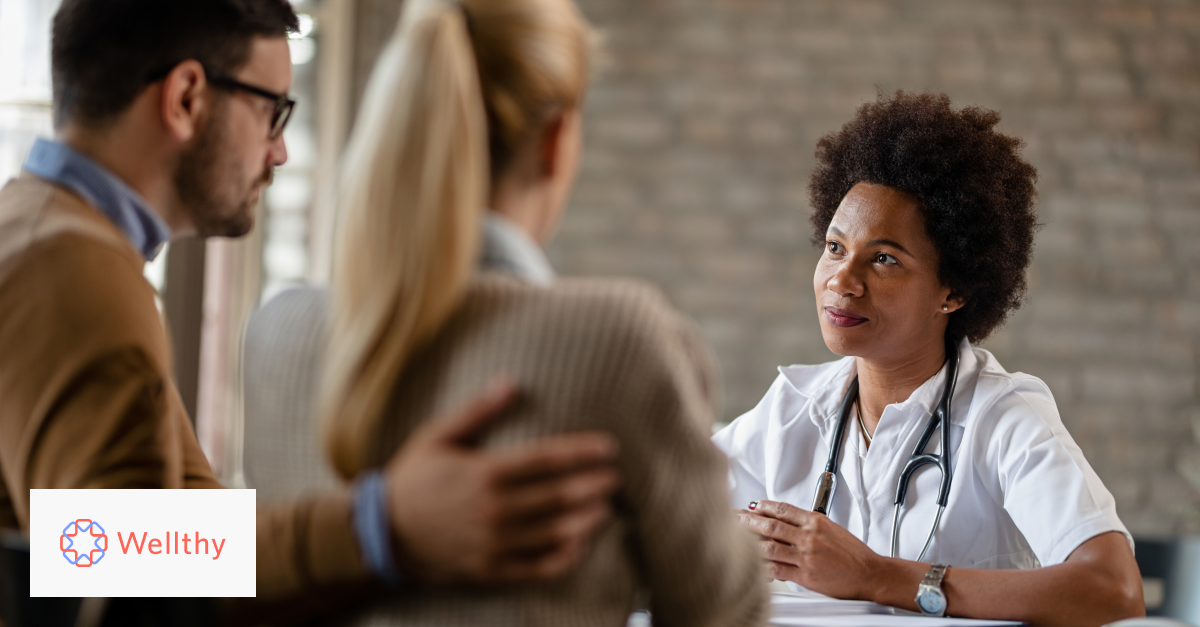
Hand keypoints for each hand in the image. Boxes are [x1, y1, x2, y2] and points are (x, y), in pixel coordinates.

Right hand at [383, 377, 619, 584]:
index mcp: (484, 473)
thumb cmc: (412, 479)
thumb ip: (476, 412)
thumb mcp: (436, 436)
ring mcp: (493, 542)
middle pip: (557, 496)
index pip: (546, 460)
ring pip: (553, 532)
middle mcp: (493, 509)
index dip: (581, 452)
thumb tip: (509, 383)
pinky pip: (535, 568)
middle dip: (592, 486)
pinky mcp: (490, 569)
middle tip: (616, 478)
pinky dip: (561, 559)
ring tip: (606, 509)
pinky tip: (579, 546)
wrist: (380, 534)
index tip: (608, 447)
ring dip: (585, 520)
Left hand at [737, 499, 882, 599]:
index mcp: (815, 522)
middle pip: (770, 525)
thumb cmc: (853, 554)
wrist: (869, 573)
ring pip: (769, 546)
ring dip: (749, 542)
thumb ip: (808, 524)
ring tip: (735, 539)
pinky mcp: (805, 575)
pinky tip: (752, 564)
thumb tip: (786, 520)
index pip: (783, 509)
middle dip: (747, 521)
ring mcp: (806, 556)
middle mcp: (809, 537)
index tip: (752, 505)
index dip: (763, 506)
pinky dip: (762, 567)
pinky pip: (777, 569)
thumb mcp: (831, 528)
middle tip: (733, 518)